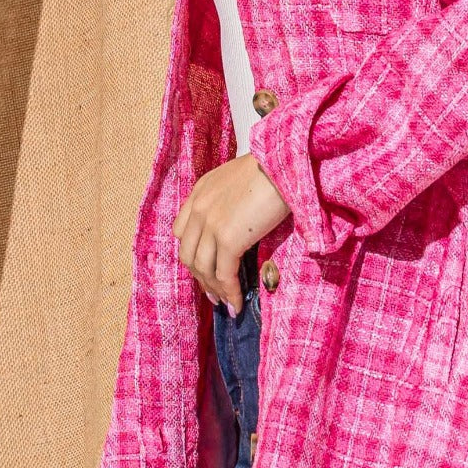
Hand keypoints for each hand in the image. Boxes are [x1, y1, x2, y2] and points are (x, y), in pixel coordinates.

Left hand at [173, 153, 289, 313]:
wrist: (284, 163)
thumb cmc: (274, 167)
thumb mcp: (241, 179)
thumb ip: (231, 200)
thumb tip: (243, 224)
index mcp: (200, 191)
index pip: (182, 231)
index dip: (192, 254)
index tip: (205, 268)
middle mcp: (199, 208)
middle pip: (188, 254)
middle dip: (200, 277)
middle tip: (214, 293)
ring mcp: (210, 224)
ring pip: (204, 268)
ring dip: (215, 290)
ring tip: (227, 303)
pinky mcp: (228, 239)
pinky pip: (224, 274)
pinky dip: (230, 292)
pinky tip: (237, 303)